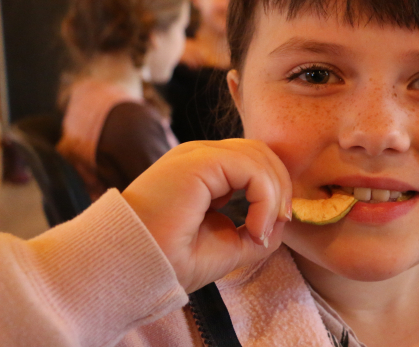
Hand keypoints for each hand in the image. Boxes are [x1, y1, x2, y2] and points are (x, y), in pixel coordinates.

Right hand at [122, 139, 292, 292]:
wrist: (130, 270)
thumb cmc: (168, 261)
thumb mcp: (227, 247)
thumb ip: (257, 230)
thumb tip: (284, 219)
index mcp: (203, 171)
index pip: (254, 162)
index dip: (275, 190)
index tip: (273, 228)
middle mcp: (199, 156)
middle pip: (261, 153)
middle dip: (280, 188)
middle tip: (278, 225)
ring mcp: (196, 155)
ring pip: (259, 156)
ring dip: (274, 194)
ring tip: (262, 230)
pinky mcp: (197, 161)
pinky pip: (250, 167)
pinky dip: (265, 196)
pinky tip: (255, 227)